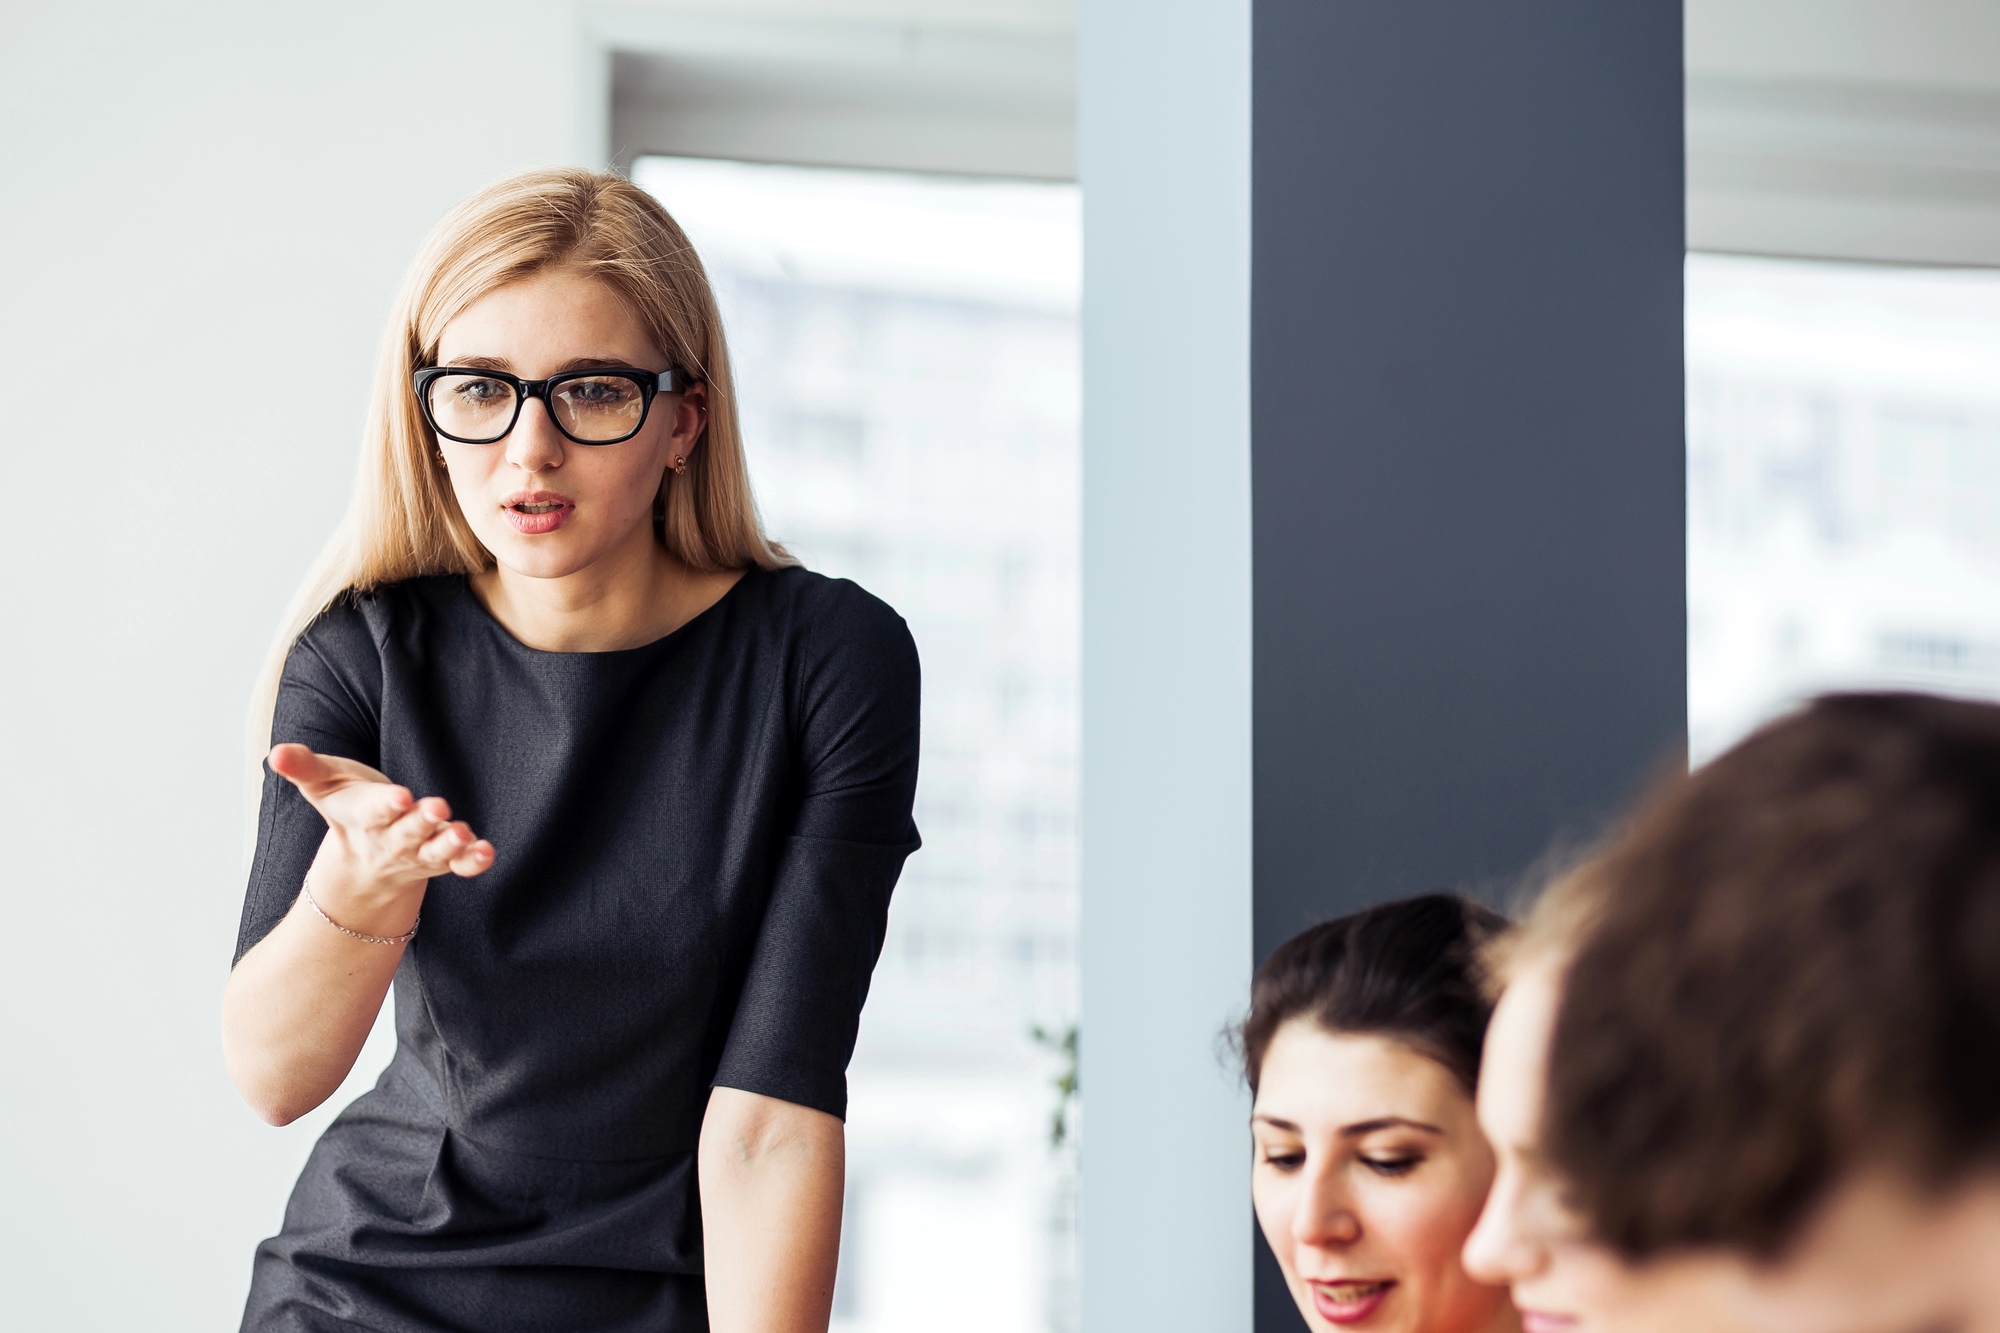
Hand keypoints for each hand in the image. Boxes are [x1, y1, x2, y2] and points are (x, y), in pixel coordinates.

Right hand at [268, 743, 494, 934]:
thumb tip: (274, 753)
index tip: (401, 796)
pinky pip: (460, 864)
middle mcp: (393, 839)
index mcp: (365, 818)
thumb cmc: (348, 808)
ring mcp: (420, 852)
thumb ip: (303, 767)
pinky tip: (487, 852)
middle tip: (438, 807)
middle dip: (421, 822)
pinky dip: (473, 861)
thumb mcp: (323, 785)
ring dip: (450, 844)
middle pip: (407, 833)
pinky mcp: (443, 859)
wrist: (364, 862)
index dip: (386, 804)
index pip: (375, 811)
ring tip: (464, 833)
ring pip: (435, 852)